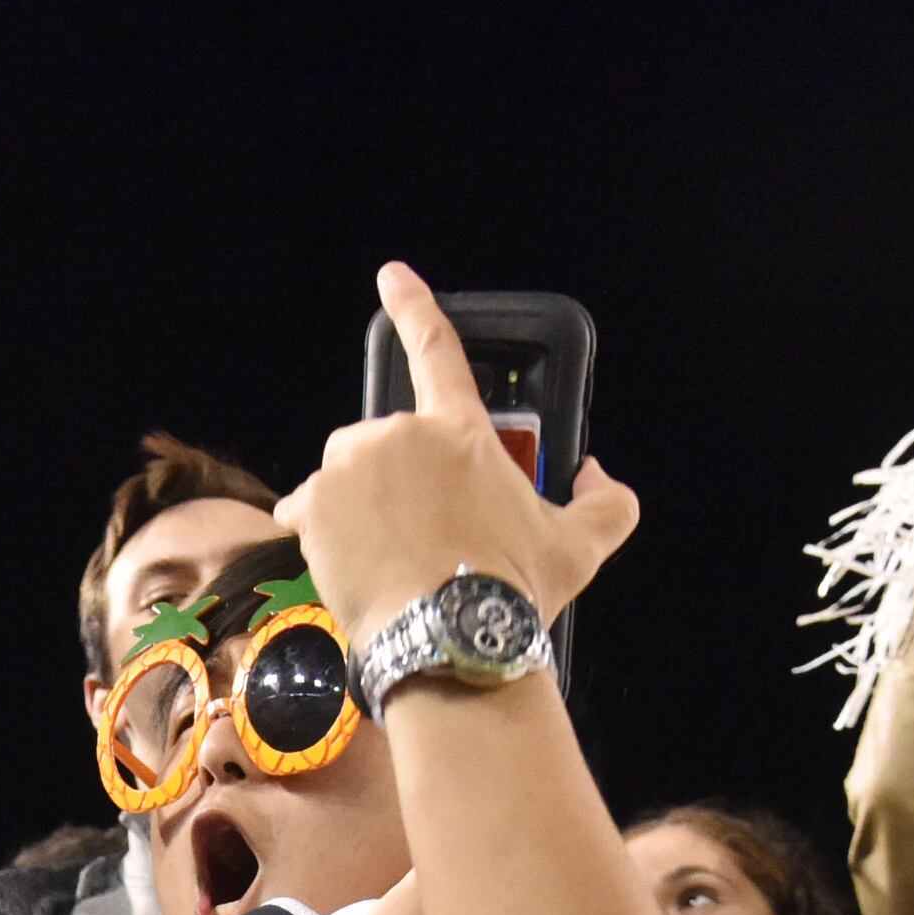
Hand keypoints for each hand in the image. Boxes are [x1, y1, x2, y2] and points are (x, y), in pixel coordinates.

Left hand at [278, 263, 639, 647]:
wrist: (448, 638)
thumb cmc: (512, 590)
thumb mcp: (583, 546)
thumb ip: (608, 501)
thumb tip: (598, 474)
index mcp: (460, 430)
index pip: (437, 350)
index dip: (414, 306)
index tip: (392, 276)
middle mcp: (398, 434)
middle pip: (386, 440)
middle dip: (397, 477)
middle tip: (422, 532)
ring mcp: (349, 468)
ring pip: (345, 473)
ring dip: (357, 500)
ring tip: (387, 551)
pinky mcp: (312, 504)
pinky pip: (305, 506)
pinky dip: (320, 526)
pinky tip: (347, 559)